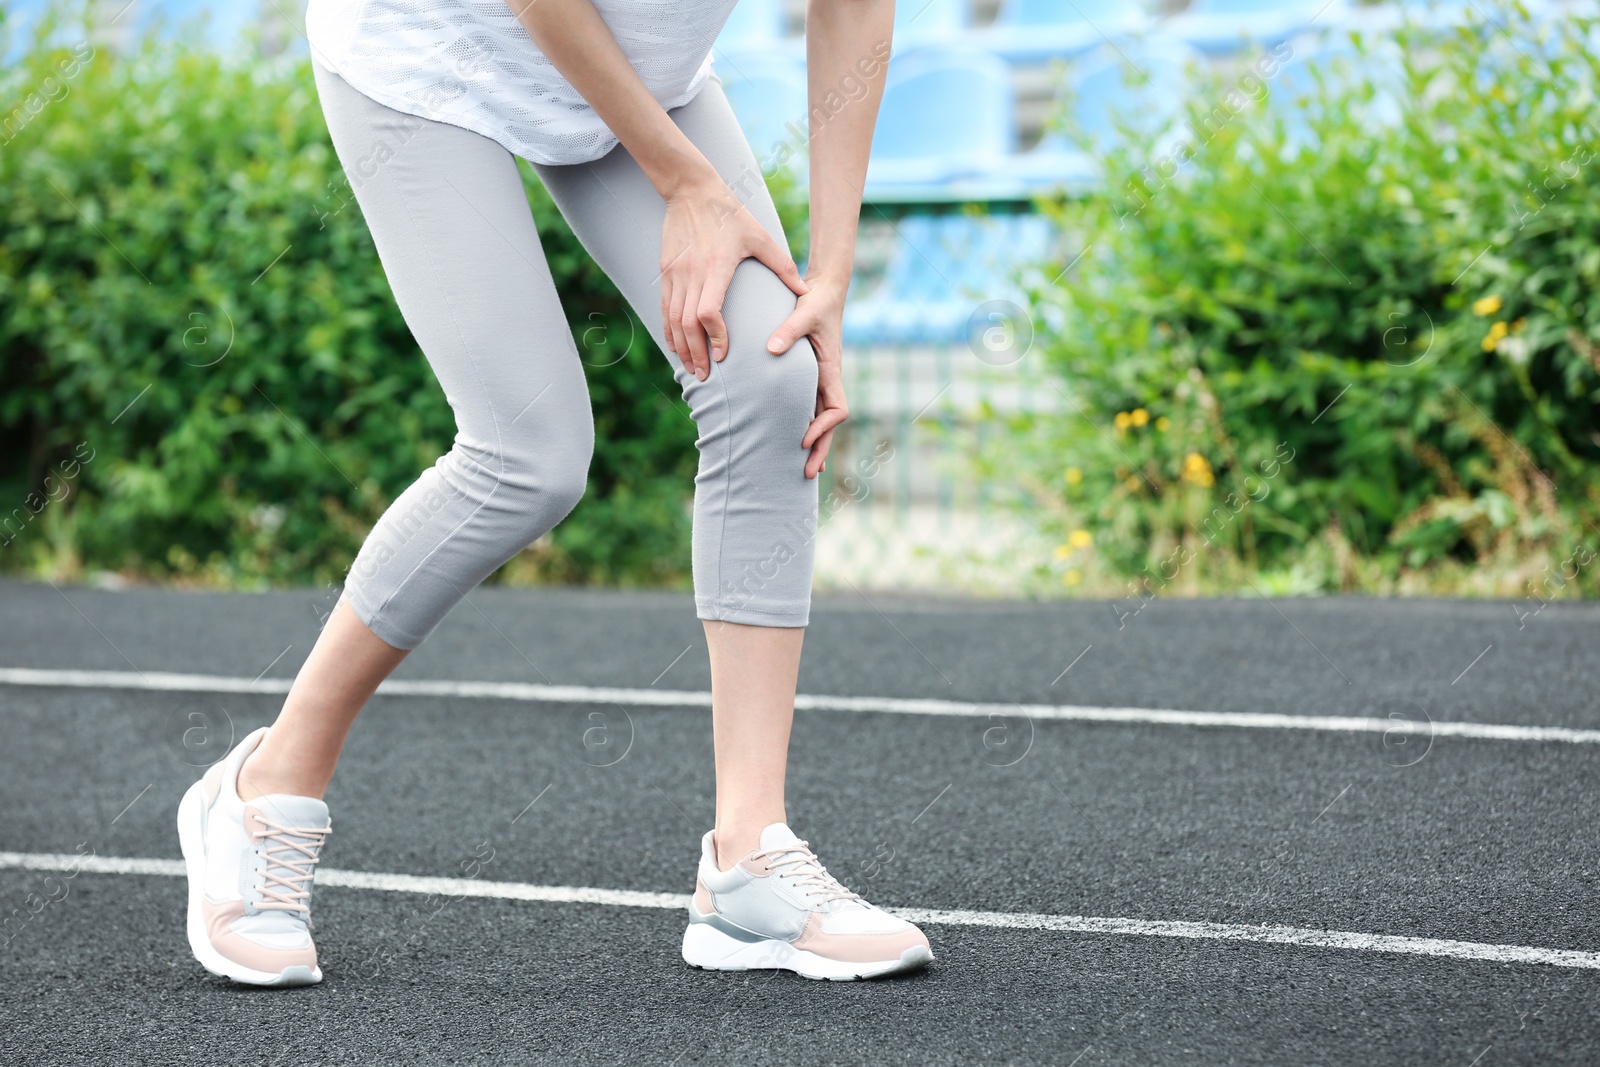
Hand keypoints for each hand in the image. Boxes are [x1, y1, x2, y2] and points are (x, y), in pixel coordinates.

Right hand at [659, 173, 807, 380]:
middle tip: (706, 376)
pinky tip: (676, 347)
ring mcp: (676, 274)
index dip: (715, 337)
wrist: (691, 191)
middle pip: (688, 324)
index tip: (724, 355)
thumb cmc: (730, 214)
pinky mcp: (666, 272)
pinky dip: (669, 331)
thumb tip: (804, 291)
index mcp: (716, 267)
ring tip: (691, 369)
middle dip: (696, 354)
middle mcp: (692, 274)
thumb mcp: (760, 236)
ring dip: (681, 348)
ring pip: (673, 320)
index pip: (708, 312)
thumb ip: (782, 265)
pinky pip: (664, 309)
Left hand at [766, 273, 848, 479]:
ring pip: (822, 420)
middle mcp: (828, 380)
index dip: (822, 428)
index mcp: (831, 370)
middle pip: (830, 425)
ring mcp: (821, 380)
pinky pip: (811, 408)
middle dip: (821, 449)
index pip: (837, 411)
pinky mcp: (812, 376)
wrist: (823, 290)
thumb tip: (770, 349)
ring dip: (815, 444)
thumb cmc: (815, 301)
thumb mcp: (803, 313)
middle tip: (808, 475)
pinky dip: (807, 427)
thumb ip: (788, 330)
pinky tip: (795, 441)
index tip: (802, 438)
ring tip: (803, 470)